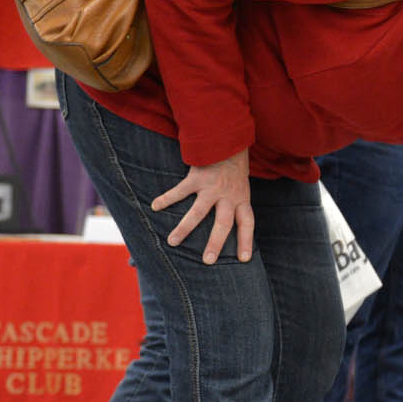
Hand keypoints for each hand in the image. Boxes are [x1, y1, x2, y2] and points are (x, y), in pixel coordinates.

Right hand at [150, 149, 253, 263]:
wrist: (226, 141)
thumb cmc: (233, 169)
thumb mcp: (241, 187)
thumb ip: (236, 204)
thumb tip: (230, 228)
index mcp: (242, 199)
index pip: (247, 223)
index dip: (246, 241)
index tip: (243, 259)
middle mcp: (228, 196)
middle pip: (224, 223)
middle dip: (215, 243)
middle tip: (207, 260)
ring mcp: (212, 187)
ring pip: (198, 212)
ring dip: (185, 228)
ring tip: (172, 242)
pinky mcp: (197, 177)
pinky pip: (180, 191)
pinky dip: (167, 199)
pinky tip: (155, 206)